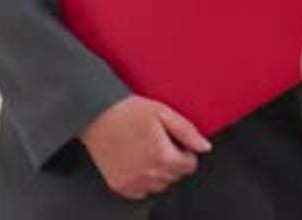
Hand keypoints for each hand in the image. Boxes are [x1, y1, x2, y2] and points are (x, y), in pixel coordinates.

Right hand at [78, 94, 212, 199]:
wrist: (97, 114)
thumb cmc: (127, 110)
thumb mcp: (162, 111)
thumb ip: (187, 131)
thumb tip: (204, 147)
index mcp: (161, 155)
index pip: (190, 165)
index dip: (185, 150)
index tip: (175, 141)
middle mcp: (148, 172)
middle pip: (175, 175)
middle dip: (172, 160)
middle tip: (159, 141)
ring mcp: (133, 182)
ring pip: (160, 185)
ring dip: (159, 171)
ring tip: (146, 149)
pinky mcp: (120, 186)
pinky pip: (142, 191)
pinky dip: (143, 179)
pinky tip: (136, 160)